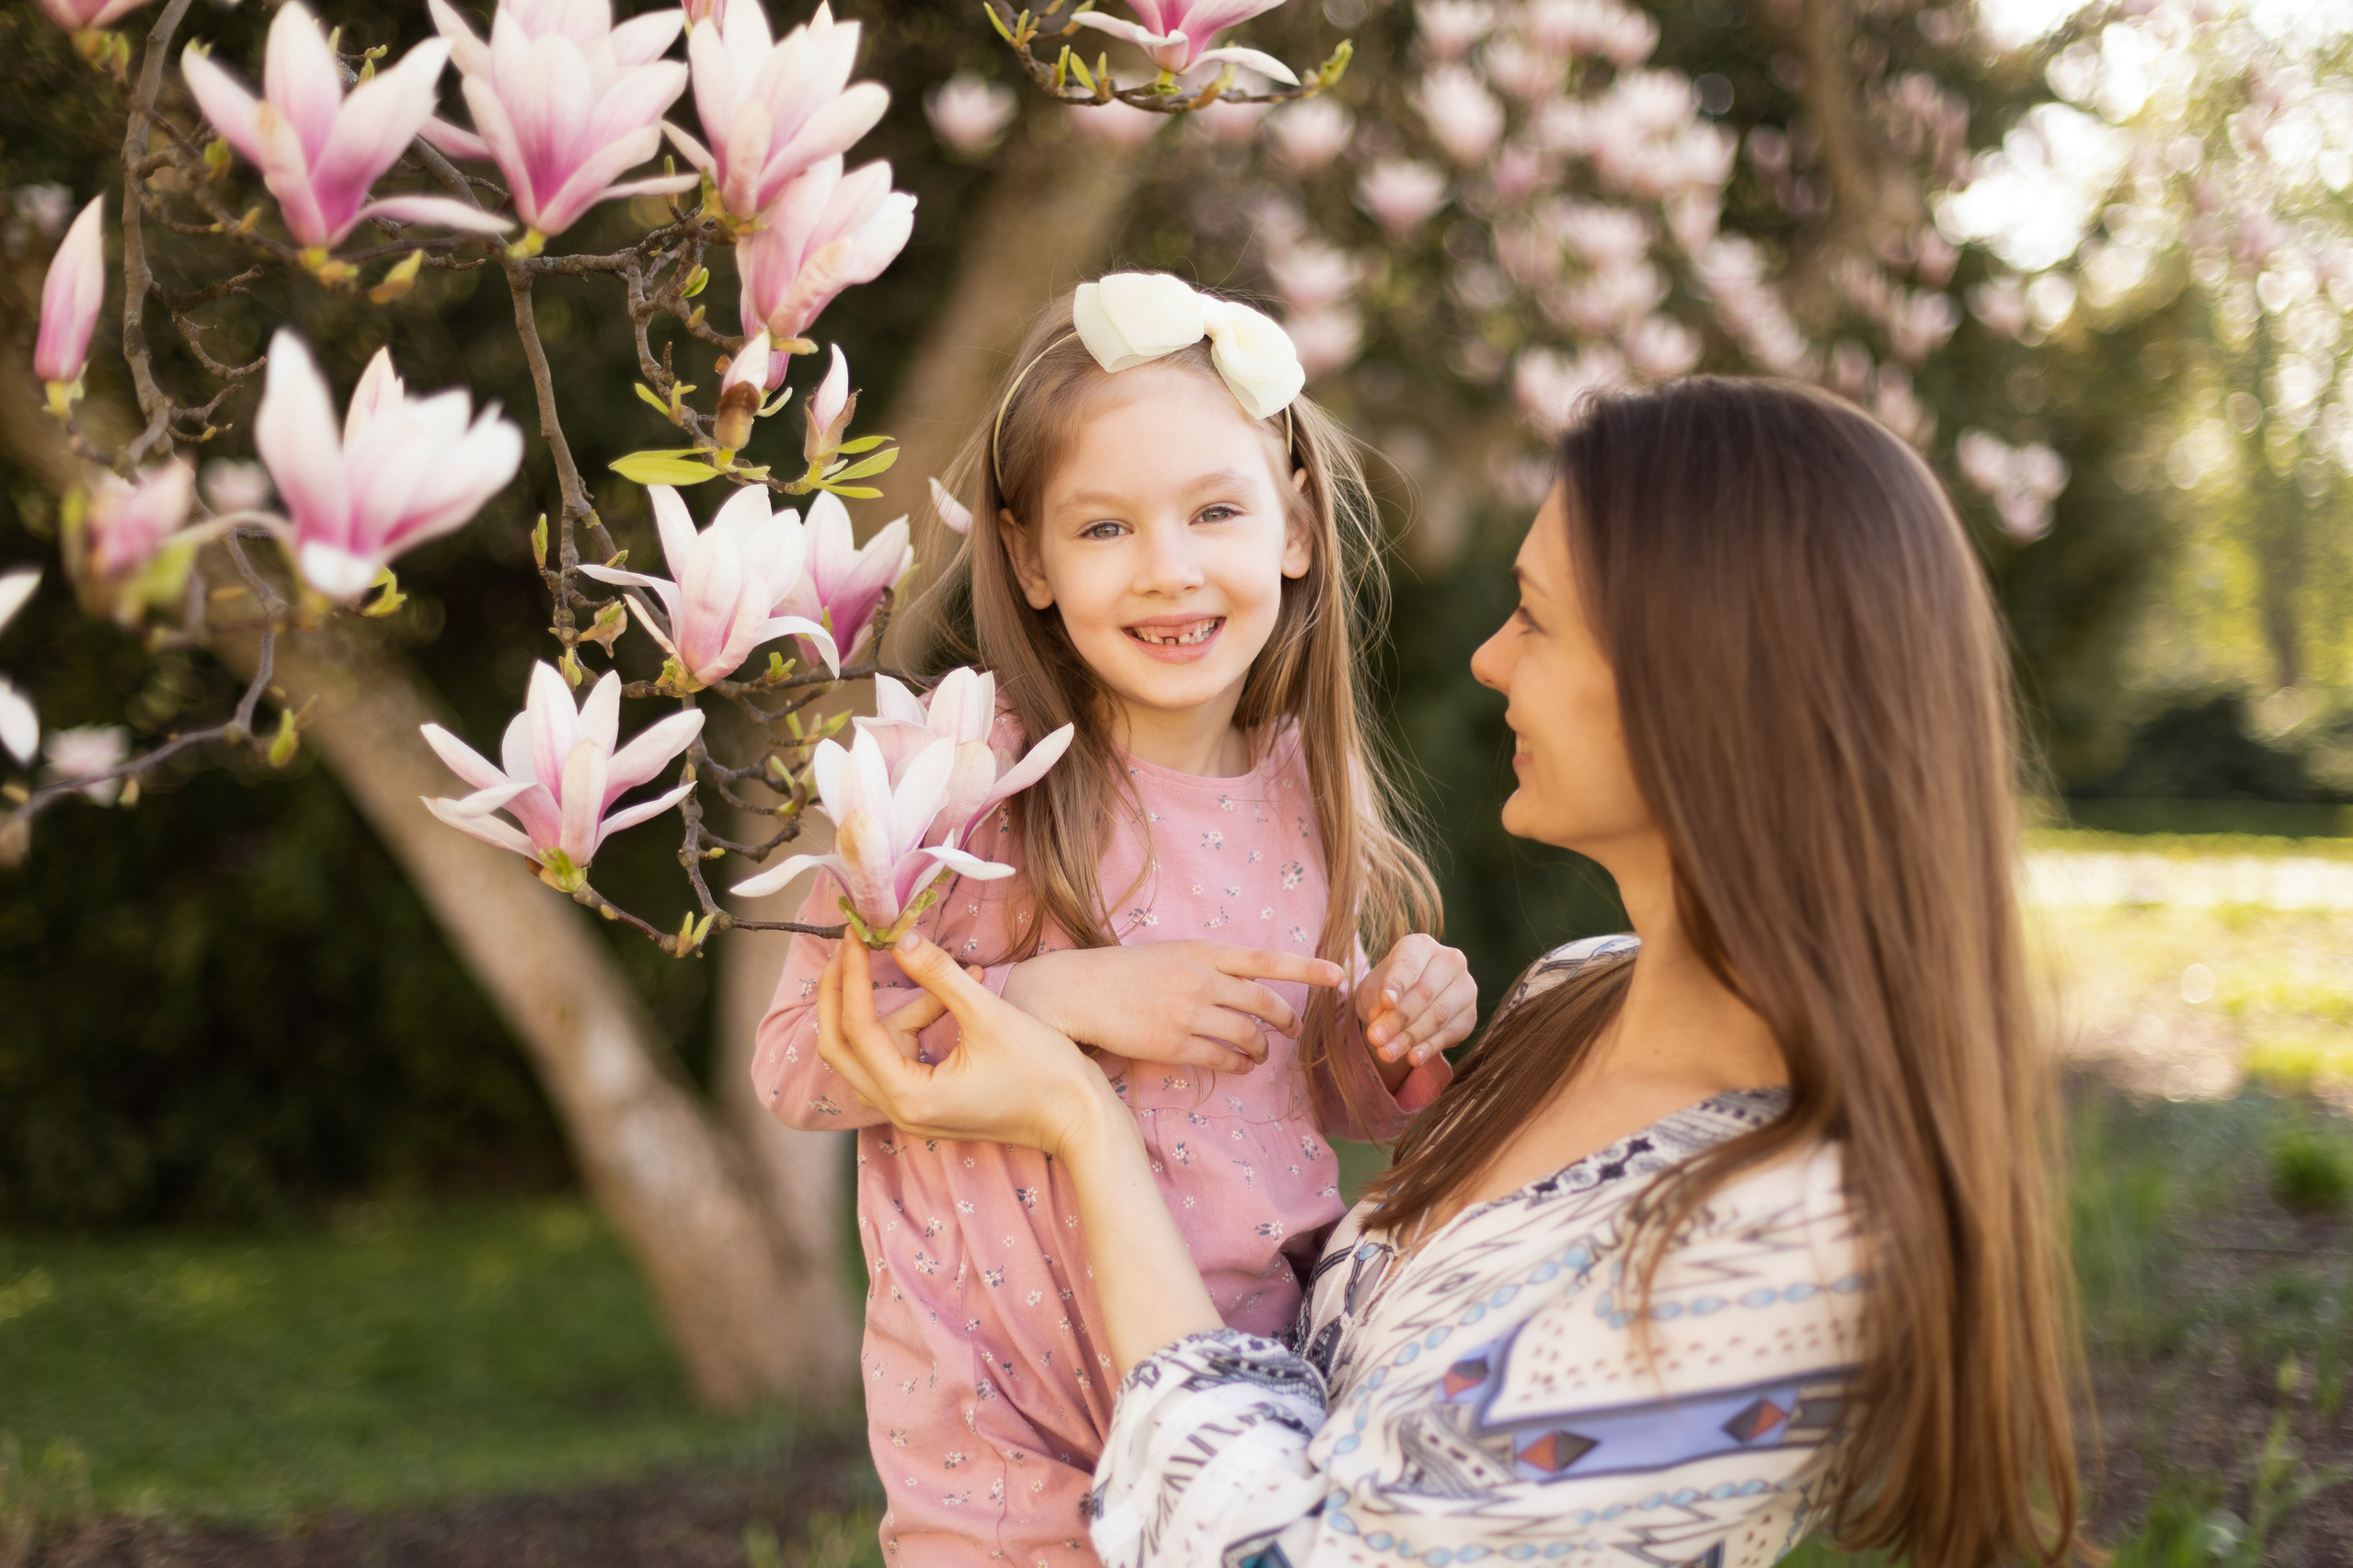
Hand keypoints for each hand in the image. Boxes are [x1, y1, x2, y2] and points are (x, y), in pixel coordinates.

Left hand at [817, 933, 1116, 1158]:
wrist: (1079, 1118)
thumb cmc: (1043, 1071)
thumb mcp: (987, 1014)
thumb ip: (938, 975)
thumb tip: (899, 938)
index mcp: (909, 1096)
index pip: (858, 1027)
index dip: (853, 975)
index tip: (856, 934)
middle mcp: (900, 1112)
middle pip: (842, 1047)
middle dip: (844, 993)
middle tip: (853, 948)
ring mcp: (912, 1113)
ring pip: (873, 1051)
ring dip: (891, 1009)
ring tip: (944, 979)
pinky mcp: (927, 1105)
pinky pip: (898, 1059)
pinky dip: (914, 1025)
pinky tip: (950, 998)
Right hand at [1001, 941, 1346, 1072]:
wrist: (1079, 991)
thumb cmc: (1127, 972)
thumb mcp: (1173, 954)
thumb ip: (1211, 966)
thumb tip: (1249, 986)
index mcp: (1203, 951)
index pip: (1268, 960)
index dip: (1308, 968)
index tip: (1340, 974)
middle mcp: (1201, 979)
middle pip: (1265, 1004)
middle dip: (1288, 1020)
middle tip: (1293, 1030)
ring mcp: (1188, 1013)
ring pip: (1248, 1036)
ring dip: (1262, 1048)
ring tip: (1261, 1052)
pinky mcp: (1173, 1044)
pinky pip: (1222, 1060)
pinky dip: (1239, 1065)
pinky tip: (1240, 1066)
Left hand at [1356, 934, 1477, 1068]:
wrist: (1405, 1003)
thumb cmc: (1387, 990)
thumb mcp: (1374, 991)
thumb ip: (1377, 1001)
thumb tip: (1381, 1020)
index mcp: (1421, 946)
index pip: (1410, 964)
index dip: (1397, 984)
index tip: (1385, 1003)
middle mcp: (1450, 961)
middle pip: (1424, 993)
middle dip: (1397, 1019)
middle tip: (1375, 1039)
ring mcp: (1465, 987)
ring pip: (1437, 1015)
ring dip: (1410, 1037)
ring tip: (1387, 1053)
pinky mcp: (1470, 1015)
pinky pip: (1449, 1033)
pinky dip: (1429, 1047)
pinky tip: (1413, 1058)